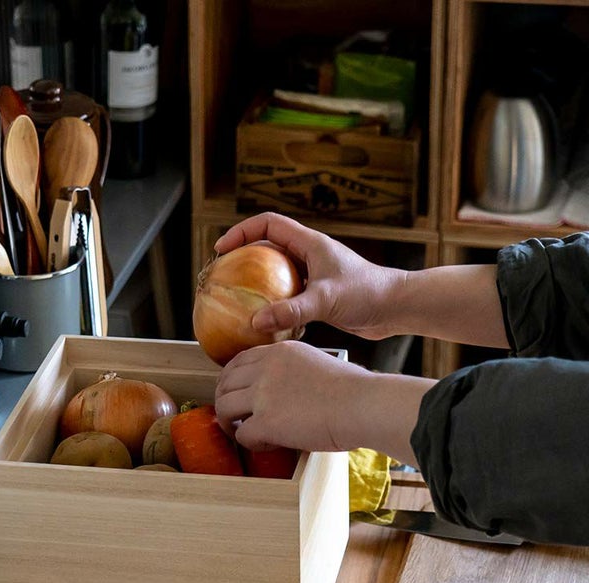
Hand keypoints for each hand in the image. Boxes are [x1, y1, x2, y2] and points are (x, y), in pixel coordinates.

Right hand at [215, 212, 403, 339]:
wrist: (396, 308)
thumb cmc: (368, 294)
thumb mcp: (326, 300)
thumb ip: (291, 310)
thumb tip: (257, 321)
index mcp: (309, 243)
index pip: (267, 224)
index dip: (241, 231)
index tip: (222, 249)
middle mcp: (309, 255)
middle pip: (267, 247)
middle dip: (243, 257)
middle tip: (224, 274)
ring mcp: (313, 275)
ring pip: (276, 274)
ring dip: (257, 283)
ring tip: (239, 299)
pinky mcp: (318, 295)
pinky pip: (287, 295)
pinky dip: (273, 305)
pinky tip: (266, 323)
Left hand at [215, 339, 434, 464]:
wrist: (364, 405)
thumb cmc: (355, 390)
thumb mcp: (318, 362)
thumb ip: (296, 369)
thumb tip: (289, 387)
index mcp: (280, 352)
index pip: (239, 361)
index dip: (230, 380)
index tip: (233, 393)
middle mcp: (266, 368)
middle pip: (225, 383)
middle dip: (224, 401)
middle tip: (232, 417)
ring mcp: (264, 394)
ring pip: (224, 408)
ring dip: (229, 423)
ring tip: (242, 432)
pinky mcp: (267, 422)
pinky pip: (242, 435)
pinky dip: (251, 443)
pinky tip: (268, 444)